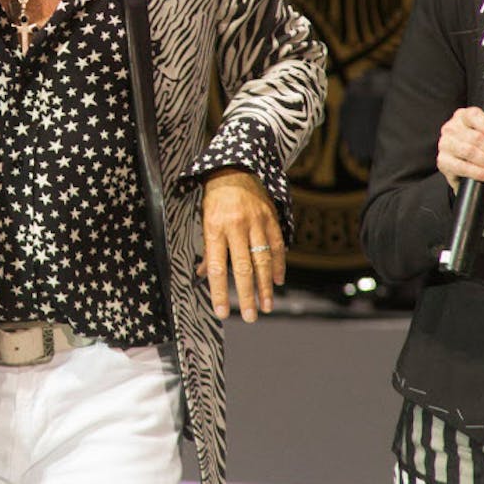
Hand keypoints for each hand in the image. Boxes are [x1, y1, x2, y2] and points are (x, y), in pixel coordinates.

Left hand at [197, 168, 284, 322]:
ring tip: (266, 306)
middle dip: (246, 295)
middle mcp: (236, 226)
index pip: (218, 267)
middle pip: (243, 268)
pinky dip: (278, 264)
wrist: (236, 166)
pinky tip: (278, 281)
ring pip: (262, 260)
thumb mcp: (205, 220)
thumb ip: (209, 249)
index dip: (219, 291)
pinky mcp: (271, 217)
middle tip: (249, 317)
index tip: (221, 312)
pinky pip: (277, 245)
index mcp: (215, 228)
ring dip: (265, 286)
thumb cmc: (215, 197)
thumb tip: (204, 275)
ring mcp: (256, 222)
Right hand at [436, 106, 483, 194]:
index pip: (474, 115)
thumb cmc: (482, 149)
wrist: (467, 169)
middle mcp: (451, 128)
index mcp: (464, 116)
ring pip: (469, 152)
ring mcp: (445, 144)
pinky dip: (479, 173)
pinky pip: (462, 167)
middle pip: (476, 138)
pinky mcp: (443, 161)